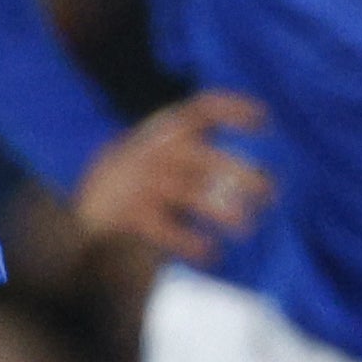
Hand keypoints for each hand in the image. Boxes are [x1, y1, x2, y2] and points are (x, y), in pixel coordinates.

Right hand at [76, 91, 274, 268]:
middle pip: (205, 157)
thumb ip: (205, 156)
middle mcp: (155, 151)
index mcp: (166, 130)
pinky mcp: (131, 214)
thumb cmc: (147, 182)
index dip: (234, 109)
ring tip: (245, 226)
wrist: (90, 210)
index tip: (265, 119)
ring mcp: (142, 182)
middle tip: (271, 193)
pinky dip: (191, 242)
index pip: (202, 108)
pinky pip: (167, 229)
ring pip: (190, 193)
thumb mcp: (168, 155)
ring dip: (222, 210)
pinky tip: (211, 253)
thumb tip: (266, 177)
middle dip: (241, 173)